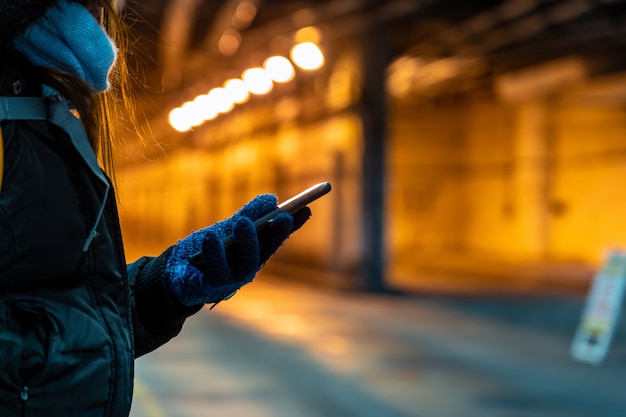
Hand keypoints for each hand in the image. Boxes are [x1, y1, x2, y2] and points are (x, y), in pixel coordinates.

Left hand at [165, 194, 309, 305]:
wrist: (175, 273)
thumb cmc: (206, 249)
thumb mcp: (227, 227)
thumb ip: (249, 215)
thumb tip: (271, 200)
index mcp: (254, 254)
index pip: (276, 238)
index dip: (292, 226)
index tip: (306, 209)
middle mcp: (245, 270)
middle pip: (263, 253)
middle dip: (274, 235)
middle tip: (282, 216)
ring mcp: (228, 281)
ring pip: (241, 267)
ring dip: (245, 243)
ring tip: (242, 221)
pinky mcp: (206, 288)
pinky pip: (212, 274)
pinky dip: (213, 254)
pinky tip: (210, 237)